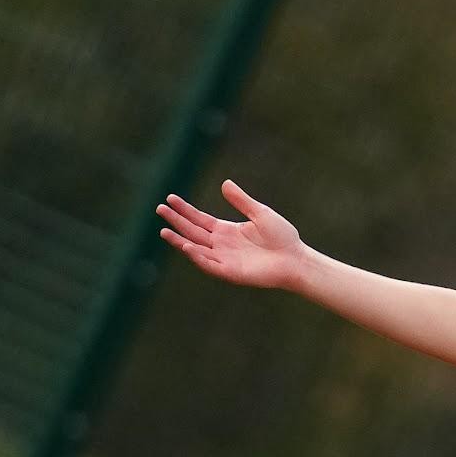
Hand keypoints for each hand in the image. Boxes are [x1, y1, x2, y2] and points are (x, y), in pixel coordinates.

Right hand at [156, 179, 303, 289]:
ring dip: (180, 240)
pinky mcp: (232, 272)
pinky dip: (197, 256)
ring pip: (197, 249)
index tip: (170, 198)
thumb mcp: (260, 213)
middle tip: (159, 209)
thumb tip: (224, 184)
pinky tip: (186, 246)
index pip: (200, 219)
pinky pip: (210, 265)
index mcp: (227, 231)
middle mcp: (223, 245)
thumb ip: (241, 200)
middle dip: (176, 221)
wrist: (295, 259)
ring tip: (164, 230)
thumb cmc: (282, 237)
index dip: (185, 210)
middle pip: (193, 232)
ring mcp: (226, 259)